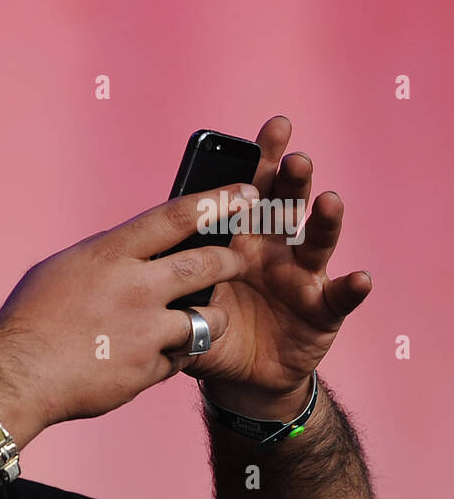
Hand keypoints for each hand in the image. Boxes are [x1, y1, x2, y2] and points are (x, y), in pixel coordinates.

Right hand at [0, 183, 254, 428]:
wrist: (16, 375)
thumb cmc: (28, 320)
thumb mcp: (60, 270)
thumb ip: (102, 256)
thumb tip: (129, 245)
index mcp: (110, 255)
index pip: (177, 216)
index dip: (217, 200)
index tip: (245, 192)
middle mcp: (135, 288)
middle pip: (208, 264)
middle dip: (231, 260)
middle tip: (237, 261)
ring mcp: (145, 331)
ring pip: (209, 318)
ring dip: (213, 318)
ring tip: (206, 320)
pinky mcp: (147, 369)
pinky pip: (180, 359)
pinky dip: (172, 356)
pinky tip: (152, 356)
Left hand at [182, 116, 372, 416]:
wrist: (236, 372)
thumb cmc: (207, 321)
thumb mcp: (183, 295)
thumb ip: (170, 274)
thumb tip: (139, 259)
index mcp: (240, 235)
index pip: (252, 189)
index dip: (264, 158)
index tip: (274, 126)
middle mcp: (276, 247)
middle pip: (288, 204)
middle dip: (293, 178)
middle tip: (294, 158)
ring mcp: (302, 276)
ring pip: (317, 241)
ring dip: (325, 220)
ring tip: (327, 201)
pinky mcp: (322, 310)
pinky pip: (340, 297)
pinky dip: (351, 288)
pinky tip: (360, 278)